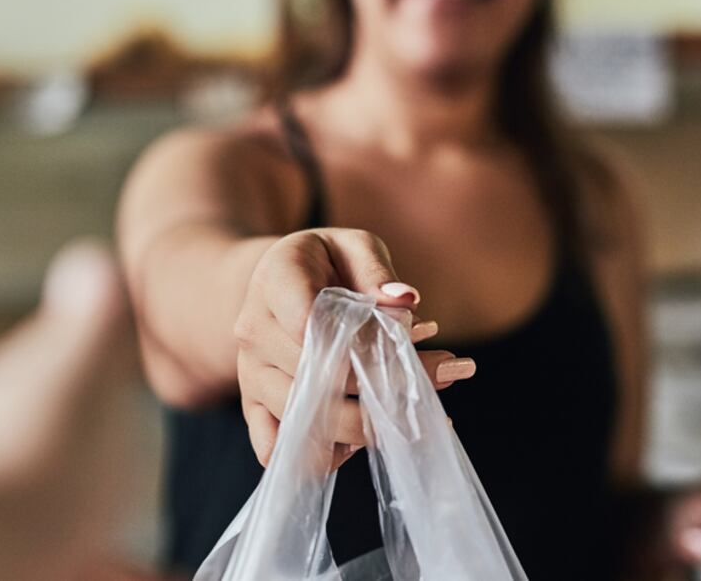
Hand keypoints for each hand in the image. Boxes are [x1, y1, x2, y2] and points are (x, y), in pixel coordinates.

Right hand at [234, 228, 474, 467]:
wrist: (274, 285)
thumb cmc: (324, 262)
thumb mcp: (354, 245)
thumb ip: (377, 270)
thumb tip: (405, 302)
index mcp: (276, 280)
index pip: (310, 324)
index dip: (360, 342)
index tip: (410, 337)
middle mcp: (254, 331)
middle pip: (319, 378)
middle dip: (388, 381)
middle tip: (449, 371)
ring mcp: (251, 374)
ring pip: (306, 420)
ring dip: (369, 423)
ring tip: (416, 409)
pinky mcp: (254, 407)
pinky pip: (277, 450)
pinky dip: (324, 455)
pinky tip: (363, 438)